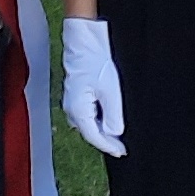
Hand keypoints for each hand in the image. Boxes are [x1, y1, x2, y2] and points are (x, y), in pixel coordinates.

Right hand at [59, 16, 125, 156]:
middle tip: (121, 148)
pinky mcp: (76, 96)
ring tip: (117, 138)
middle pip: (90, 132)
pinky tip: (108, 121)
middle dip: (105, 141)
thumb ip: (113, 115)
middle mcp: (72, 110)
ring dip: (102, 131)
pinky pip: (87, 115)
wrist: (84, 43)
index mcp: (78, 110)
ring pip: (88, 124)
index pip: (94, 136)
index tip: (122, 152)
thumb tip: (115, 133)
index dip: (109, 146)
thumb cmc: (95, 62)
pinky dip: (98, 121)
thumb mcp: (110, 90)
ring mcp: (72, 103)